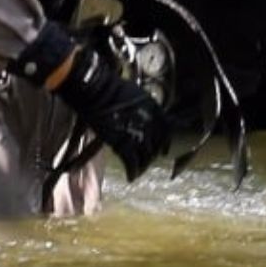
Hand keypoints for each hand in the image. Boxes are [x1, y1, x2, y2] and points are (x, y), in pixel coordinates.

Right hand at [55, 45, 169, 181]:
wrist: (99, 92)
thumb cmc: (113, 89)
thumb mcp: (137, 95)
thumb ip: (145, 108)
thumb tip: (144, 116)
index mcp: (155, 111)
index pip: (167, 132)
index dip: (164, 144)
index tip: (163, 151)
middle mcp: (151, 125)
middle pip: (156, 147)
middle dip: (151, 156)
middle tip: (146, 161)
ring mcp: (138, 136)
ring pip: (146, 158)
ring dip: (143, 166)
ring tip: (138, 171)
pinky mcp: (124, 145)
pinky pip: (132, 163)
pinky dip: (132, 172)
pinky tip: (130, 177)